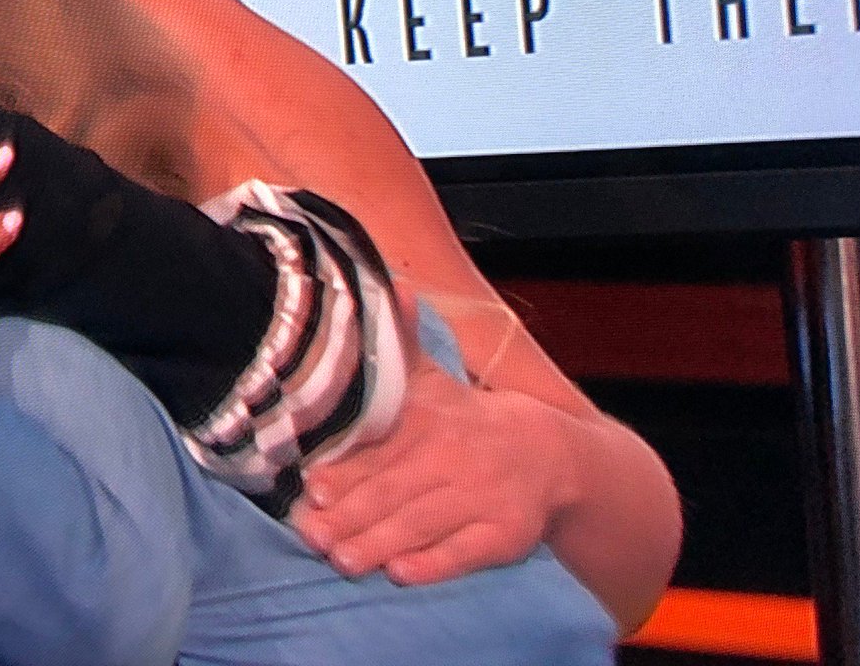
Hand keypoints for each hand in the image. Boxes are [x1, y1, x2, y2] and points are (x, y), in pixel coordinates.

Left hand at [290, 354, 572, 585]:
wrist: (548, 453)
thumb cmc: (465, 420)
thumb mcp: (431, 380)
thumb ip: (401, 342)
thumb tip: (391, 286)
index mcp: (429, 420)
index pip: (381, 449)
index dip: (346, 470)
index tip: (312, 488)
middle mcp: (454, 457)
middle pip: (395, 490)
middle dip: (351, 515)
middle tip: (311, 535)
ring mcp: (481, 498)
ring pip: (423, 523)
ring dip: (380, 543)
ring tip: (343, 560)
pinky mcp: (504, 534)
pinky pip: (465, 552)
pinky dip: (433, 563)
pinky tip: (402, 572)